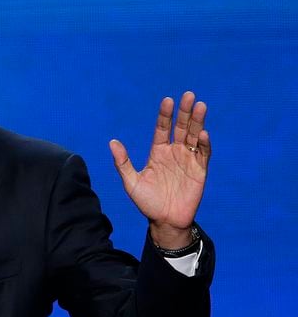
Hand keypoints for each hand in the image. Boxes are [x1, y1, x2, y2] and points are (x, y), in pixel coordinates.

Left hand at [109, 92, 210, 248]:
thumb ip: (123, 162)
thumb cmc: (146, 202)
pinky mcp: (200, 171)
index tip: (167, 100)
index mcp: (158, 152)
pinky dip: (204, 144)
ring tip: (200, 106)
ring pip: (194, 137)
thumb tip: (112, 141)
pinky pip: (203, 155)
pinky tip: (203, 134)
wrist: (164, 221)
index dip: (165, 115)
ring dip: (198, 122)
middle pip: (181, 128)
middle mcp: (174, 153)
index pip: (163, 128)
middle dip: (185, 112)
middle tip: (189, 95)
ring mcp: (188, 160)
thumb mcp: (131, 182)